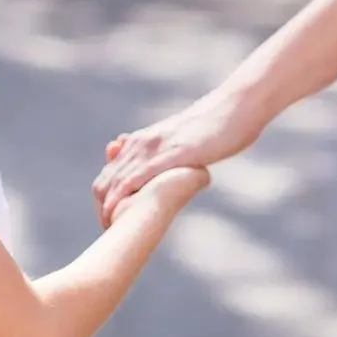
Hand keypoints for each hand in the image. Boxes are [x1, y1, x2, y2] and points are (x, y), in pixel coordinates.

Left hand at [93, 93, 261, 227]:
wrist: (235, 106)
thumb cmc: (214, 126)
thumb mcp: (182, 141)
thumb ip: (166, 154)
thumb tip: (163, 170)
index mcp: (141, 140)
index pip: (110, 173)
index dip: (104, 198)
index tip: (106, 218)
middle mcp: (140, 143)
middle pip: (107, 180)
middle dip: (102, 207)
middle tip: (105, 230)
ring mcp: (153, 147)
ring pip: (117, 180)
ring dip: (108, 207)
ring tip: (109, 229)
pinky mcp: (170, 154)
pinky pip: (138, 177)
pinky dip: (123, 197)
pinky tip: (119, 213)